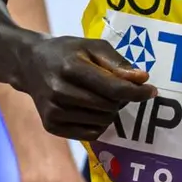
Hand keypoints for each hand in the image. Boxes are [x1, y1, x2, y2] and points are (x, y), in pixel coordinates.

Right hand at [18, 35, 155, 140]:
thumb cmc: (69, 52)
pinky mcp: (50, 125)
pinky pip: (90, 134)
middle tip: (118, 88)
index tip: (151, 90)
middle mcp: (59, 91)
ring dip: (111, 111)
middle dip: (122, 99)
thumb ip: (118, 63)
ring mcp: (53, 111)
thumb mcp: (94, 47)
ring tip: (101, 96)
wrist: (30, 64)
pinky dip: (99, 123)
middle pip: (110, 106)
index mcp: (72, 68)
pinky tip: (92, 109)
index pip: (113, 88)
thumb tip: (142, 79)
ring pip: (102, 121)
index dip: (137, 92)